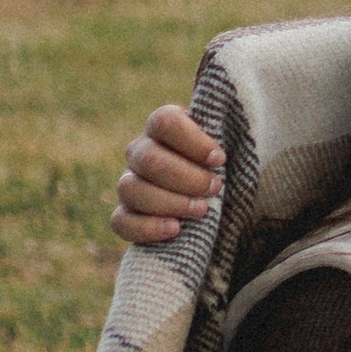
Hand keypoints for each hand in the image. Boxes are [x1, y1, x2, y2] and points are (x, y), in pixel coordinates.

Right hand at [111, 105, 223, 246]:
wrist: (210, 193)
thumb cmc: (221, 163)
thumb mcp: (228, 142)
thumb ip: (227, 133)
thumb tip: (230, 137)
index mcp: (163, 125)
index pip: (165, 122)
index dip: (193, 141)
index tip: (220, 158)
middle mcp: (140, 150)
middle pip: (150, 160)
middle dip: (188, 178)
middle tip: (216, 187)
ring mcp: (129, 182)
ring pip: (133, 190)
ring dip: (172, 202)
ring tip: (202, 210)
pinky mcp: (126, 214)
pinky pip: (120, 221)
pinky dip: (147, 227)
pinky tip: (175, 229)